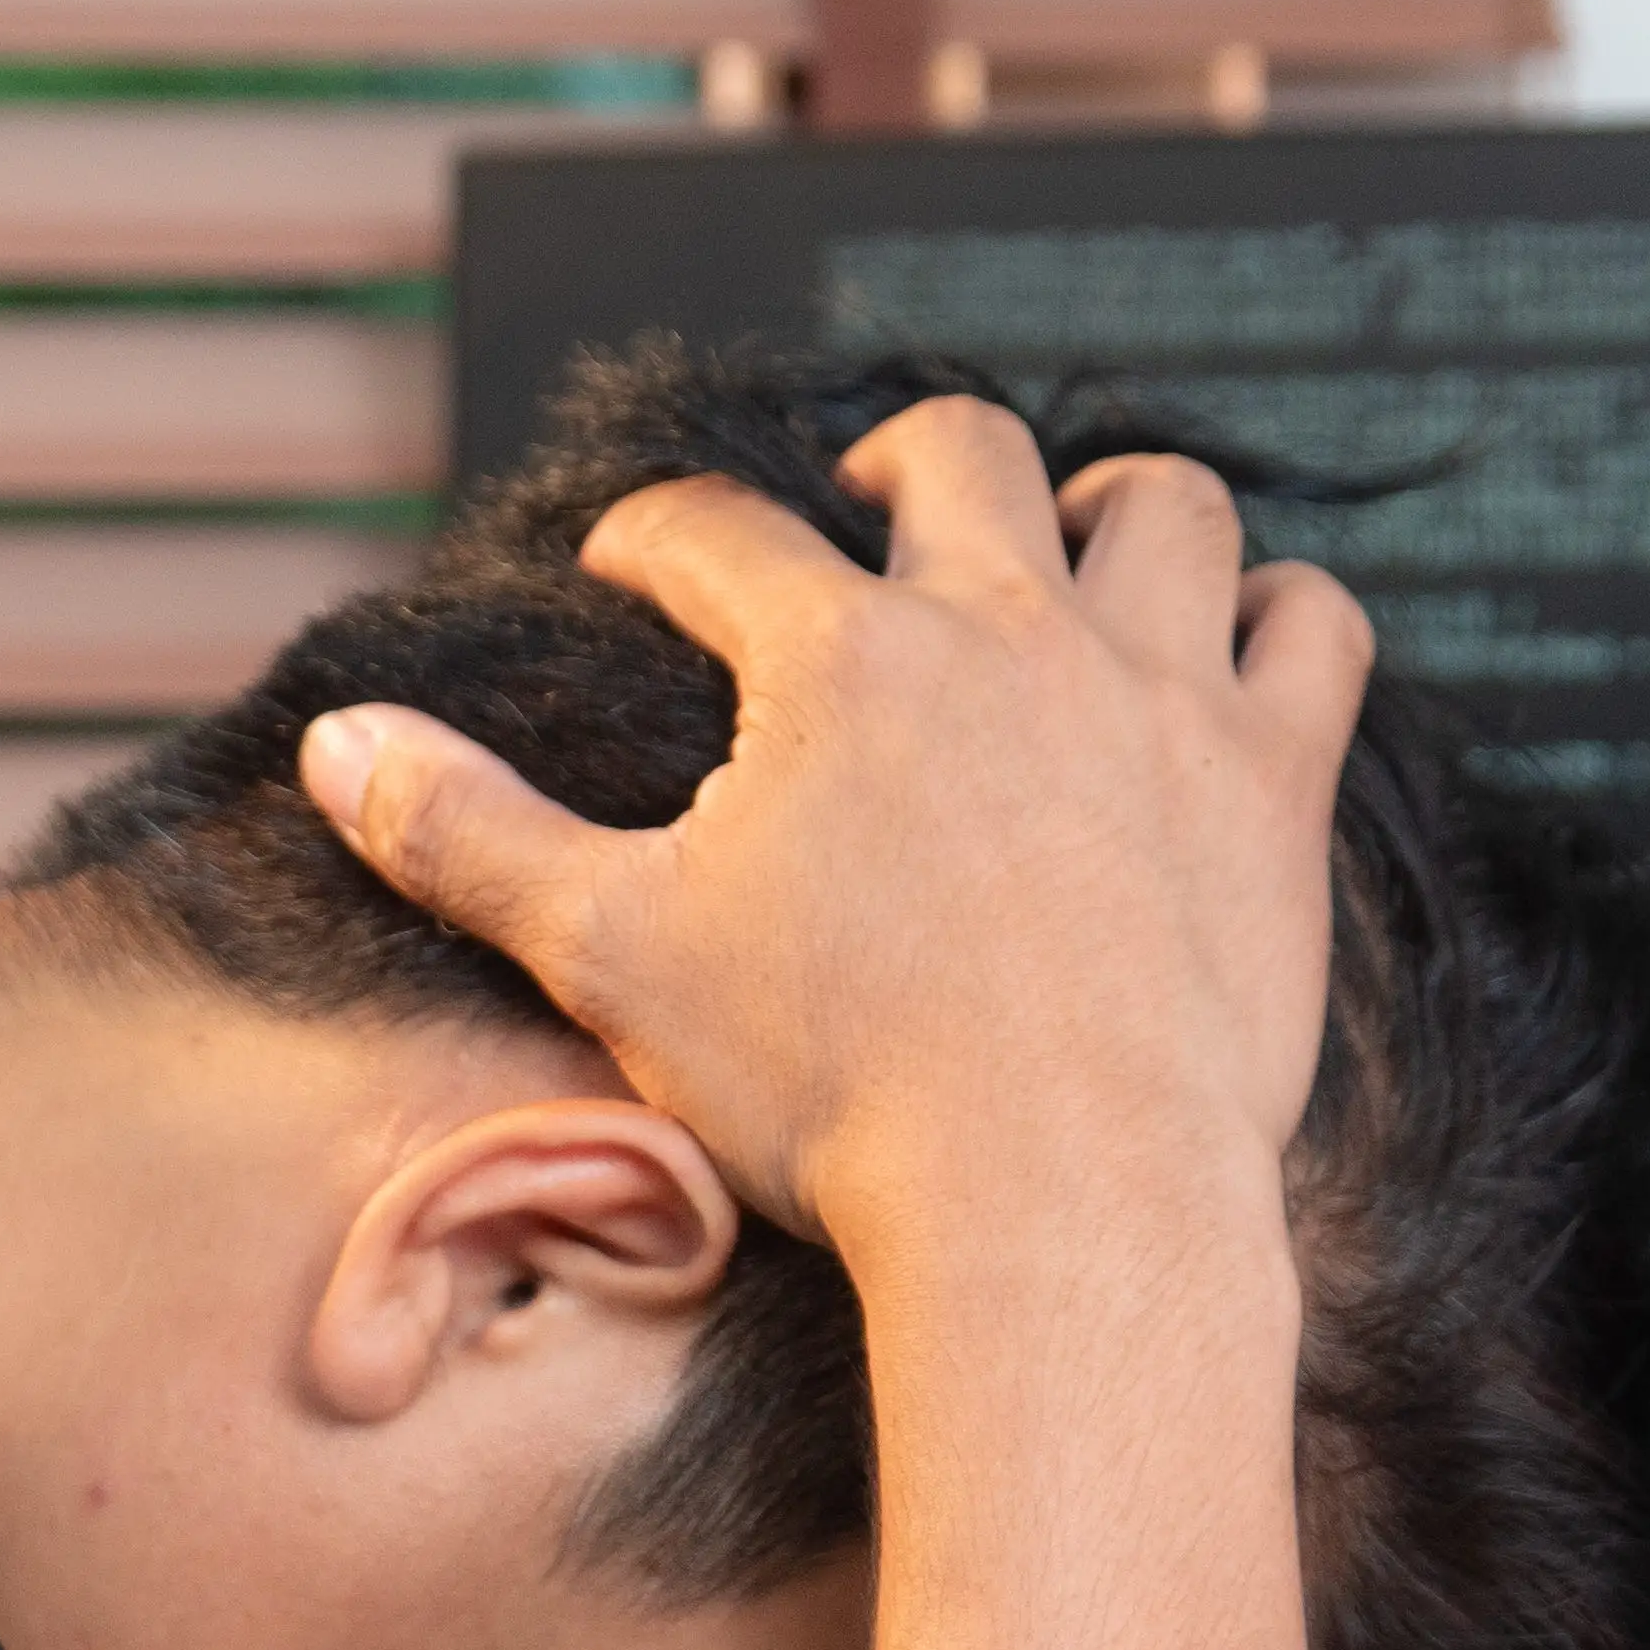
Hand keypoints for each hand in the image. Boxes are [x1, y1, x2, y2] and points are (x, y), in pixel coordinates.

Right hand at [295, 397, 1372, 1270]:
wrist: (1058, 1194)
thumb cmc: (831, 1092)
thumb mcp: (612, 955)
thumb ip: (470, 835)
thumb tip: (334, 744)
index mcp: (838, 656)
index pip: (716, 534)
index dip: (655, 539)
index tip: (633, 566)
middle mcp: (1008, 629)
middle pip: (958, 455)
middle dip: (897, 460)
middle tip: (867, 506)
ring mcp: (1159, 693)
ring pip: (1162, 508)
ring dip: (1113, 505)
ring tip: (1075, 539)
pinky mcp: (1276, 781)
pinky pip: (1316, 629)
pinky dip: (1282, 616)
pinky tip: (1243, 642)